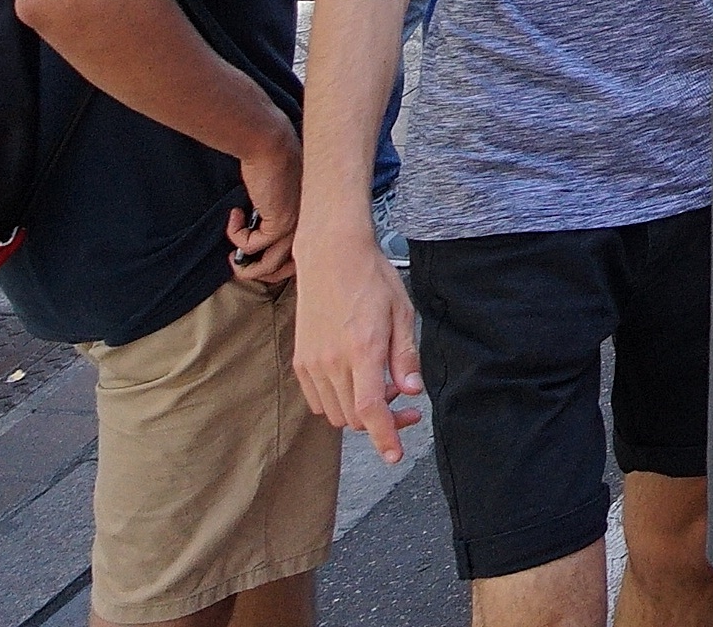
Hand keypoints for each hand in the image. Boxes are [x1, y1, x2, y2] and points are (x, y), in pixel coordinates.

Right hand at [229, 123, 300, 288]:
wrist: (271, 144)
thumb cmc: (273, 164)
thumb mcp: (278, 196)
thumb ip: (275, 215)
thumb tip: (259, 233)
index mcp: (312, 220)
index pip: (302, 257)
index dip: (276, 265)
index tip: (254, 259)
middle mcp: (308, 226)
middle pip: (287, 269)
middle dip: (259, 273)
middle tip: (239, 263)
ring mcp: (296, 226)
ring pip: (270, 265)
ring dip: (246, 266)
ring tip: (233, 255)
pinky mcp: (280, 223)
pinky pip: (252, 246)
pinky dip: (236, 236)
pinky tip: (235, 216)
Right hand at [289, 214, 422, 459]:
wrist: (330, 257)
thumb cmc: (372, 280)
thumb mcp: (402, 313)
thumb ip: (405, 357)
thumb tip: (411, 393)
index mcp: (362, 350)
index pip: (371, 410)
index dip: (384, 437)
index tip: (394, 456)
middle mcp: (332, 362)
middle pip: (354, 417)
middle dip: (382, 423)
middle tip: (407, 408)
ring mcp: (312, 363)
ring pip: (335, 413)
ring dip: (360, 413)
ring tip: (382, 387)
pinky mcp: (301, 361)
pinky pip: (318, 400)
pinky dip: (339, 402)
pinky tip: (357, 382)